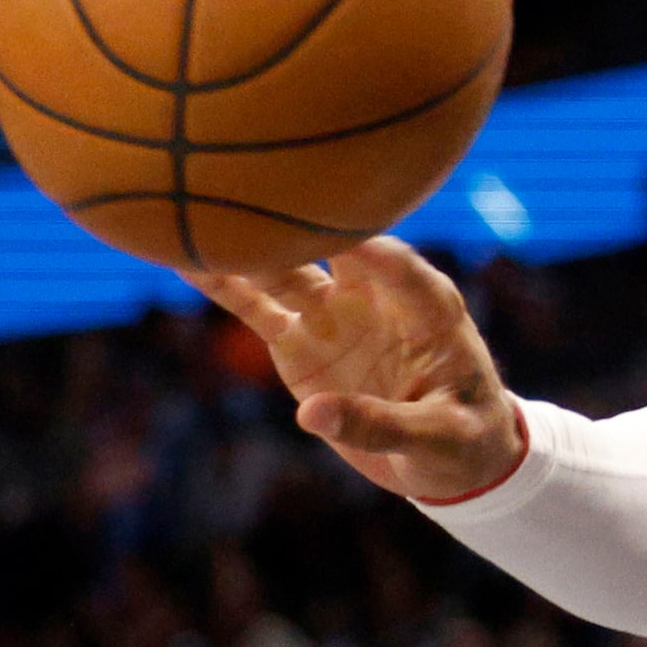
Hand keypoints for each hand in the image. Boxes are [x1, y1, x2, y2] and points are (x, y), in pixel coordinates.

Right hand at [192, 237, 523, 500]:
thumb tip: (310, 414)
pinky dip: (222, 281)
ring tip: (198, 212)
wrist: (450, 458)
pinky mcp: (299, 340)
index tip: (346, 233)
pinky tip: (181, 254)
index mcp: (430, 312)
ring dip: (248, 244)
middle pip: (335, 250)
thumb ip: (381, 424)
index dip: (376, 252)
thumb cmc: (464, 441)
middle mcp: (377, 297)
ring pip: (283, 270)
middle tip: (258, 188)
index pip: (403, 272)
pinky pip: (254, 305)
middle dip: (300, 220)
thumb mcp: (438, 439)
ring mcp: (334, 314)